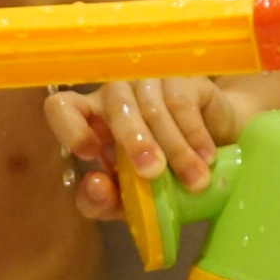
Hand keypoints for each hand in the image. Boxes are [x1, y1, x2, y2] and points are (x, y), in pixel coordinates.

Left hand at [44, 77, 242, 220]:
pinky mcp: (181, 79)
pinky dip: (195, 135)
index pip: (62, 107)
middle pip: (114, 104)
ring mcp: (149, 83)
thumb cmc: (163, 174)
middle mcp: (116, 96)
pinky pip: (182, 104)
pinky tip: (206, 158)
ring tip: (194, 182)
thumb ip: (104, 200)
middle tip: (152, 173)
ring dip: (175, 149)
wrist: (216, 150)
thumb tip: (97, 186)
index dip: (70, 126)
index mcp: (92, 122)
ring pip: (153, 109)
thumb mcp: (130, 198)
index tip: (91, 154)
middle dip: (134, 139)